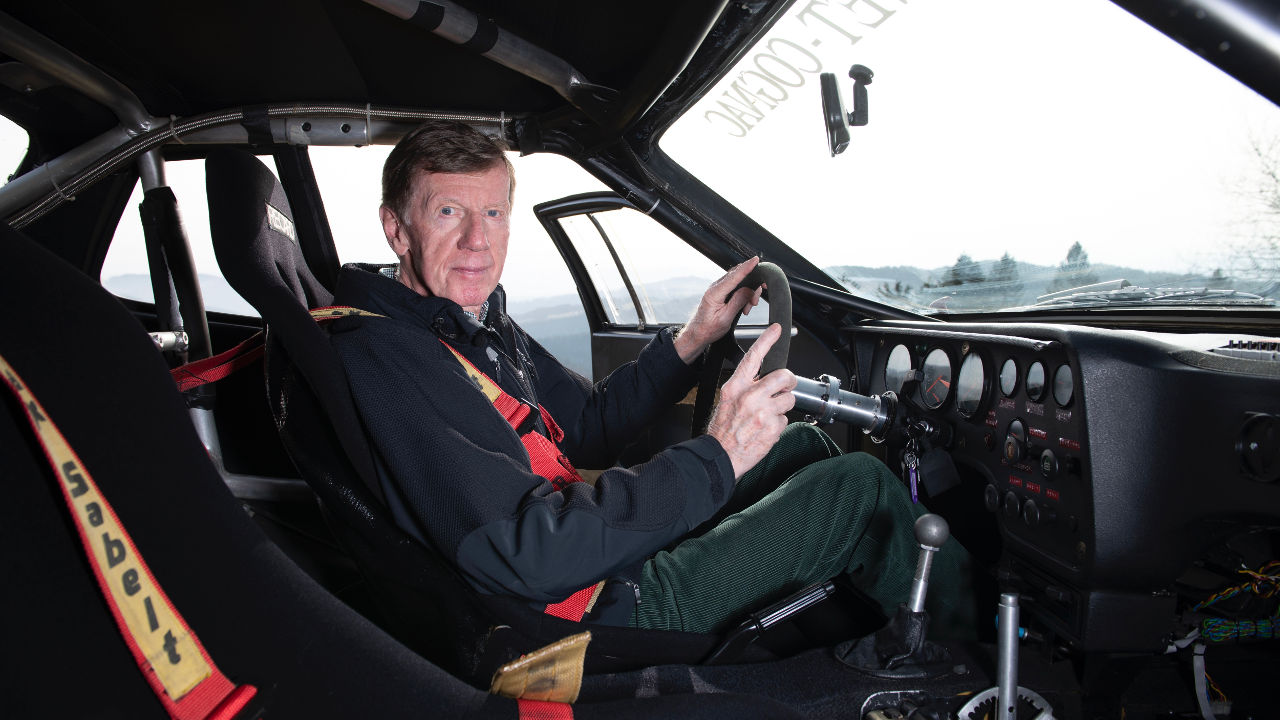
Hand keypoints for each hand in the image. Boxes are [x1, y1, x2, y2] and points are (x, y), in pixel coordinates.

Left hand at [674, 256, 764, 363]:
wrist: (698, 333)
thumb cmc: (708, 328)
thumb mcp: (725, 318)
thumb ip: (738, 302)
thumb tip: (749, 290)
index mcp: (715, 293)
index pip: (734, 276)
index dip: (746, 267)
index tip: (755, 260)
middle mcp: (715, 287)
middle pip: (739, 276)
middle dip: (752, 286)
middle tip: (754, 301)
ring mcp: (718, 288)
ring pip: (739, 282)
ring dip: (748, 293)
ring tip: (747, 308)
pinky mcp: (721, 292)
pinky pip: (736, 287)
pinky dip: (744, 295)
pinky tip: (744, 306)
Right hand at [705, 323, 795, 478]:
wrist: (720, 455)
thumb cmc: (722, 430)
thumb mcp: (726, 401)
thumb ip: (744, 388)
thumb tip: (762, 381)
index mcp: (736, 387)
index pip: (753, 357)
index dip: (767, 340)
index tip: (776, 330)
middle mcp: (750, 396)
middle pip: (784, 376)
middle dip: (789, 382)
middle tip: (784, 389)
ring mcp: (763, 411)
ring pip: (789, 399)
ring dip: (783, 407)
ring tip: (768, 416)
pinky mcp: (772, 426)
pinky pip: (785, 420)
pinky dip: (778, 426)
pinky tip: (765, 430)